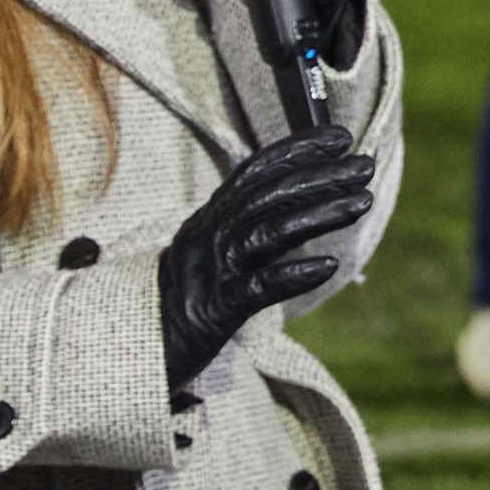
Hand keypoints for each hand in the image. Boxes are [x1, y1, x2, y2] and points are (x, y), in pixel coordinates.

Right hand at [158, 128, 377, 392]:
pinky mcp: (212, 311)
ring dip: (318, 213)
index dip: (297, 149)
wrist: (126, 353)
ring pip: (268, 232)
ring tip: (360, 202)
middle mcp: (206, 237)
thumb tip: (287, 212)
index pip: (254, 172)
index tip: (339, 136)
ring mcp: (208, 272)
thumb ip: (238, 234)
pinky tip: (327, 266)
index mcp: (207, 221)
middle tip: (364, 166)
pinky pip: (256, 287)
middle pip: (267, 195)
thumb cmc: (172, 308)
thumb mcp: (204, 261)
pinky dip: (293, 274)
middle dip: (319, 175)